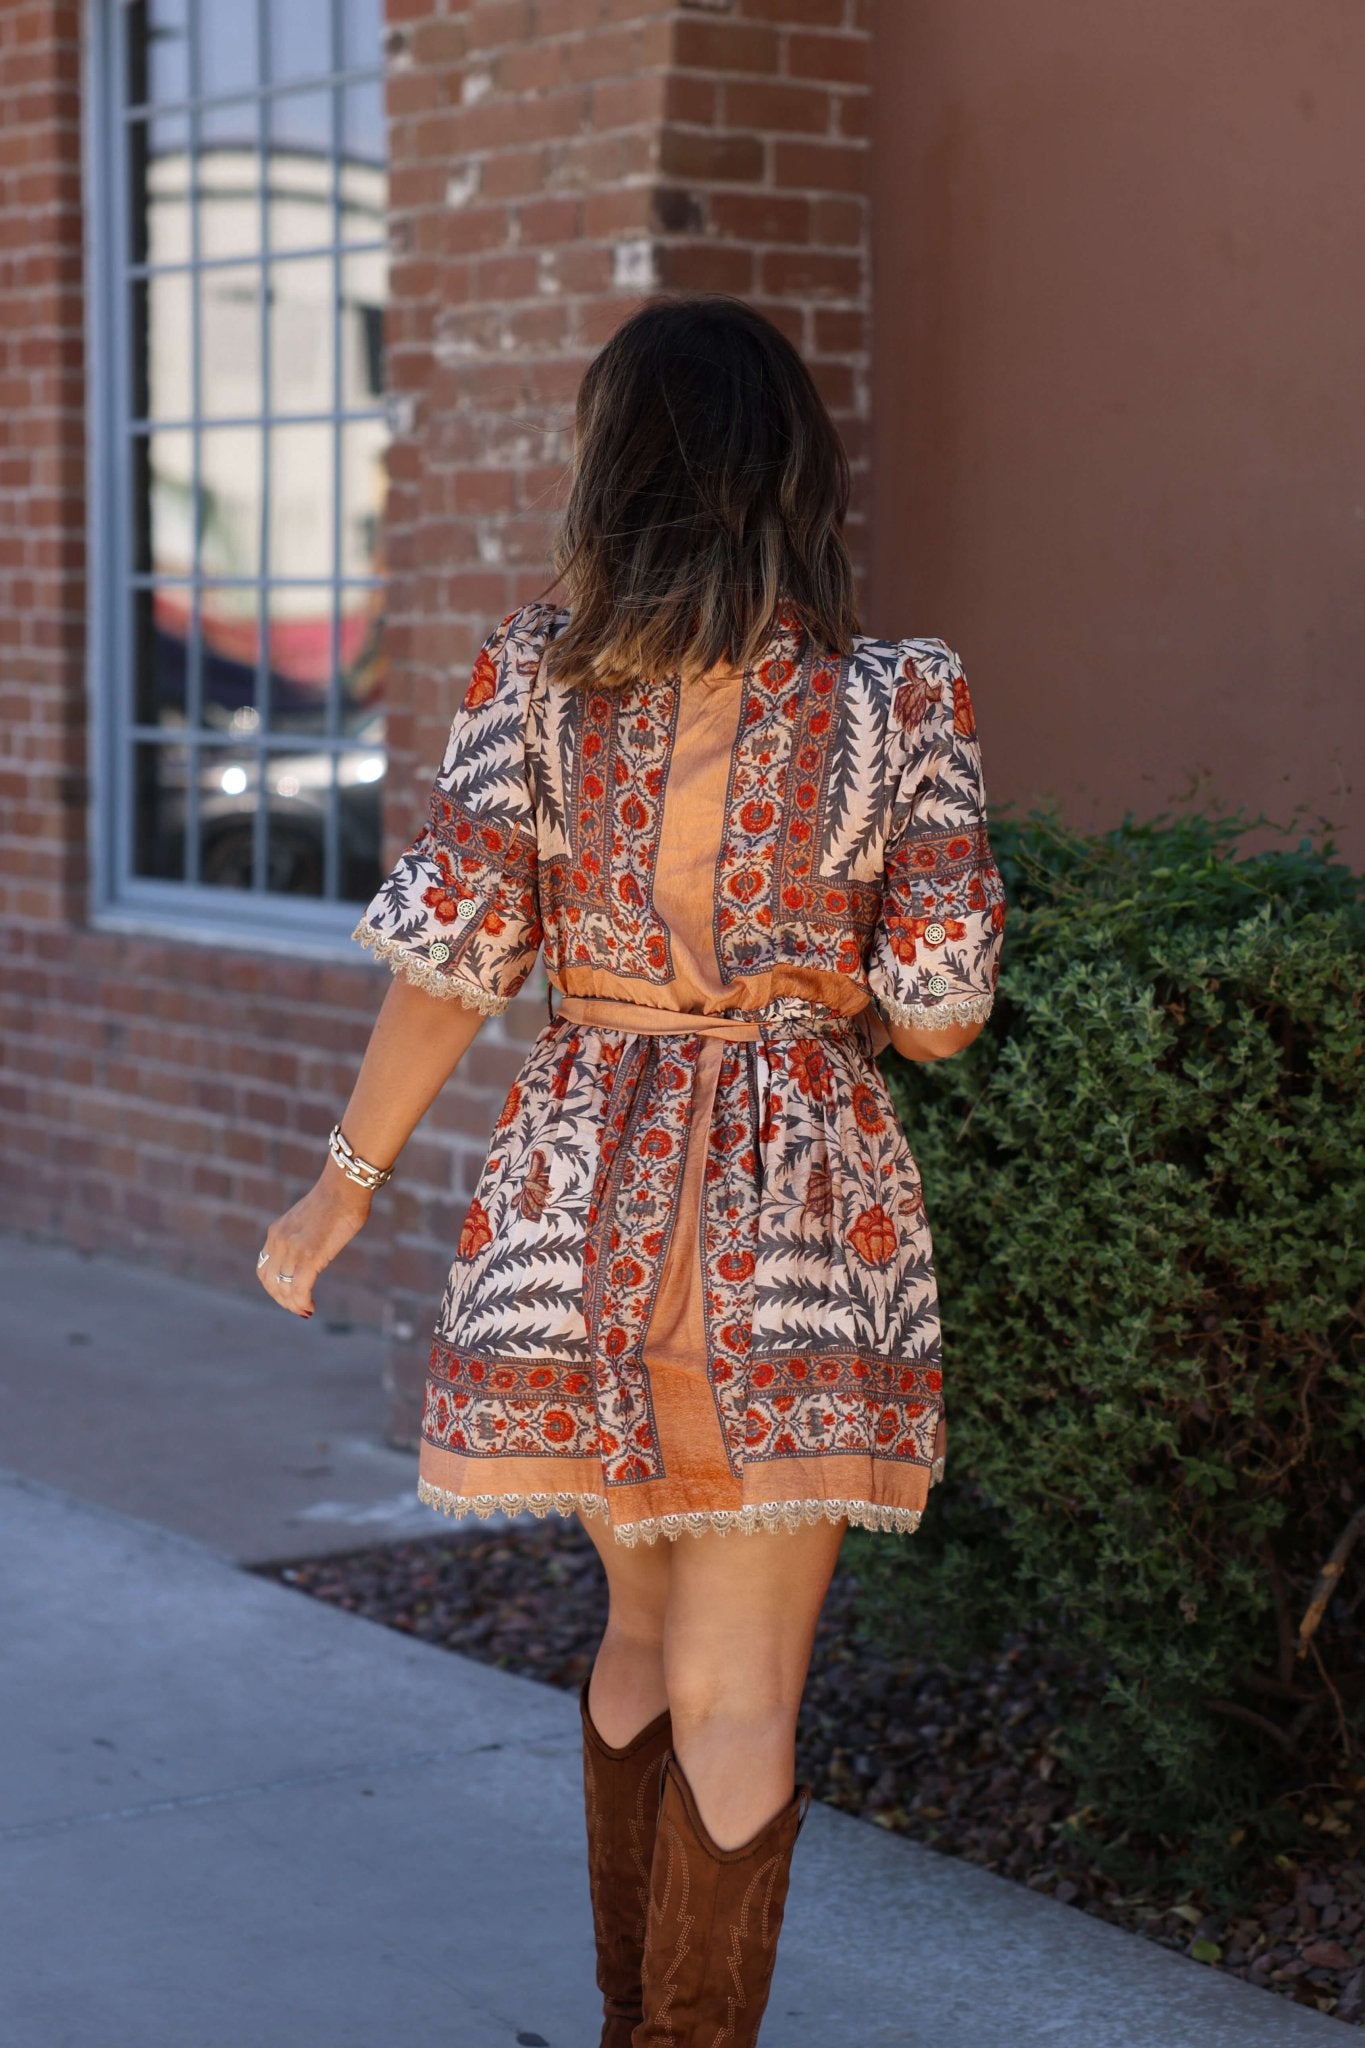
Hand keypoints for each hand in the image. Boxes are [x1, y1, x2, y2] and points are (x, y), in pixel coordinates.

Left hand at [256, 1162, 371, 1316]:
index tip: (287, 1294)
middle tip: (297, 1307)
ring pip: (283, 1289)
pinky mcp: (309, 1257)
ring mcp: (292, 1250)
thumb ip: (304, 1233)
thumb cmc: (338, 1199)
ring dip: (292, 1305)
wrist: (345, 1187)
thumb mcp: (309, 1218)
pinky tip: (311, 1307)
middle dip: (282, 1299)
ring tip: (304, 1310)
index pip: (264, 1267)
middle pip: (269, 1282)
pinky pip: (298, 1290)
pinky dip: (302, 1304)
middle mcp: (279, 1241)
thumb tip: (315, 1244)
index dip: (273, 1286)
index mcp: (276, 1231)